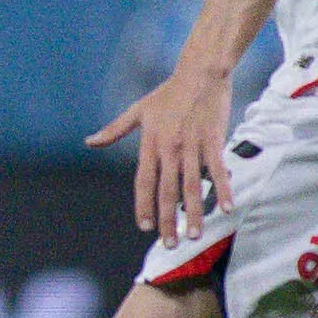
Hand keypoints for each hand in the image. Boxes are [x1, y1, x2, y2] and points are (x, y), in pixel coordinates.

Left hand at [89, 58, 235, 247]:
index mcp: (149, 144)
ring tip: (194, 235)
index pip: (143, 182)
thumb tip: (89, 142)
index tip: (144, 226)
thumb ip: (114, 130)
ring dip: (194, 213)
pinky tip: (227, 208)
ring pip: (192, 186)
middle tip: (169, 243)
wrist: (199, 73)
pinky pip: (218, 170)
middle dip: (168, 219)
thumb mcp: (137, 111)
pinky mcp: (213, 141)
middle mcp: (169, 149)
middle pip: (167, 191)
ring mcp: (192, 146)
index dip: (143, 205)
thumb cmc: (167, 93)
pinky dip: (223, 190)